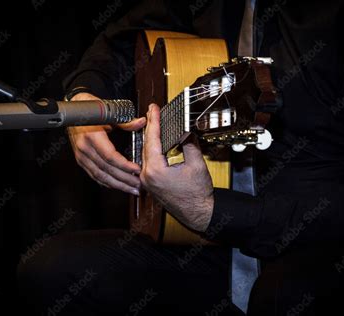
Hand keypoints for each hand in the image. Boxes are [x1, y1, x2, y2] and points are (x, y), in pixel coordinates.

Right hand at [67, 92, 145, 194]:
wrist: (73, 107)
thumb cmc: (89, 107)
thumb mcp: (108, 111)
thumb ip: (125, 121)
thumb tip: (141, 122)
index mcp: (92, 136)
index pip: (110, 156)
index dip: (124, 166)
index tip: (136, 170)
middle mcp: (85, 148)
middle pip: (106, 169)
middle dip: (123, 179)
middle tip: (137, 185)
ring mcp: (81, 155)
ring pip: (100, 175)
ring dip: (116, 184)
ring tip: (130, 189)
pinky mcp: (80, 159)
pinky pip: (94, 174)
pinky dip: (106, 182)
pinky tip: (116, 186)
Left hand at [140, 104, 213, 231]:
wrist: (198, 213)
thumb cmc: (197, 194)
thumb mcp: (196, 165)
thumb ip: (189, 144)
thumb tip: (185, 129)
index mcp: (156, 171)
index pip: (153, 140)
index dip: (154, 122)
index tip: (154, 109)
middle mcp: (147, 176)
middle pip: (146, 145)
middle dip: (150, 126)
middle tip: (152, 111)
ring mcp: (147, 181)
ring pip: (145, 153)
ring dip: (150, 137)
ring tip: (153, 122)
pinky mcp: (150, 183)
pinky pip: (148, 161)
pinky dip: (151, 149)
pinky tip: (155, 141)